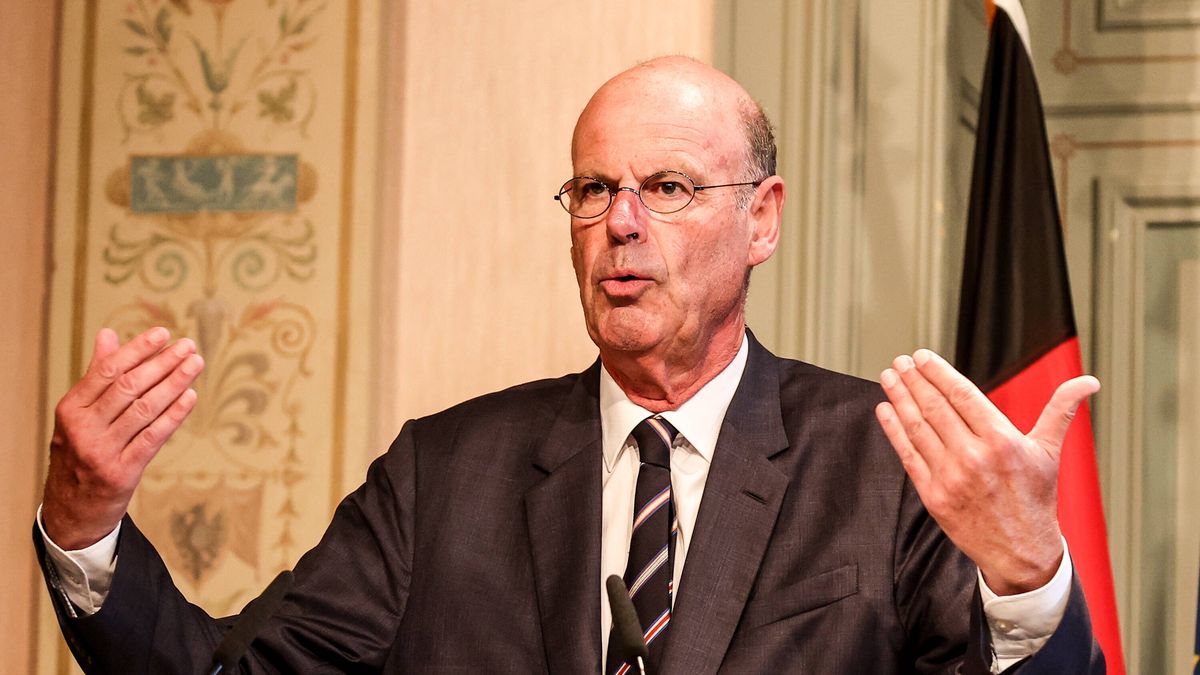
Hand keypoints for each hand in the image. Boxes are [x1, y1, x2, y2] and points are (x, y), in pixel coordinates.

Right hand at [42, 327, 204, 549]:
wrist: (72, 508)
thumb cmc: (81, 451)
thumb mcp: (79, 415)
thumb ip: (97, 375)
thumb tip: (107, 334)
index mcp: (71, 409)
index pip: (107, 371)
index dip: (137, 350)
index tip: (163, 333)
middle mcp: (82, 429)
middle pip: (129, 387)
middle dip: (162, 363)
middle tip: (188, 346)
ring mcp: (101, 452)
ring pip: (144, 409)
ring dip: (175, 383)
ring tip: (195, 364)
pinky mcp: (122, 472)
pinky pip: (153, 437)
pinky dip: (174, 414)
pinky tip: (191, 396)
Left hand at [874, 349, 1098, 594]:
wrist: (1021, 552)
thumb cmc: (1035, 499)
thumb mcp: (1049, 451)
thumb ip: (1060, 410)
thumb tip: (1088, 382)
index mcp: (1002, 440)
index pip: (962, 394)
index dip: (937, 372)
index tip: (922, 356)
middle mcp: (974, 456)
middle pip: (935, 407)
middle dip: (914, 380)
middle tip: (901, 361)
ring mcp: (951, 476)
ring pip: (918, 427)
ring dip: (899, 397)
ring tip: (889, 377)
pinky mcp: (933, 496)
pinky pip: (908, 455)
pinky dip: (893, 430)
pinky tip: (885, 410)